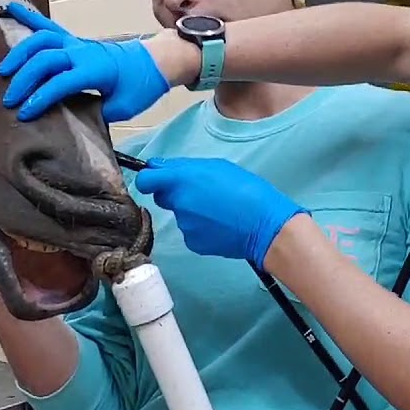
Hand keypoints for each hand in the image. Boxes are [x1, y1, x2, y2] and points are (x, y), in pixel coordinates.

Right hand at [0, 2, 171, 122]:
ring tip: (4, 71)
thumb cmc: (140, 86)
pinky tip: (11, 8)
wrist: (154, 61)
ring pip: (41, 39)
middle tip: (9, 100)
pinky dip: (29, 17)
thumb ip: (97, 114)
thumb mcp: (123, 108)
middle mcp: (82, 52)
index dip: (40, 99)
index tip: (24, 114)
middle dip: (24, 79)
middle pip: (45, 60)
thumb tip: (73, 123)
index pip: (60, 83)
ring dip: (20, 53)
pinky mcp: (74, 40)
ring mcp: (76, 43)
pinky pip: (49, 26)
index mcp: (95, 70)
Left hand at [134, 157, 306, 268]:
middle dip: (175, 193)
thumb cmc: (246, 188)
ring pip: (180, 215)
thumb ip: (184, 167)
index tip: (157, 179)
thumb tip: (159, 167)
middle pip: (163, 197)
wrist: (264, 224)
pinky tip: (219, 224)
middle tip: (201, 192)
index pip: (145, 180)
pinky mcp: (193, 243)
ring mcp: (184, 226)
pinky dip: (201, 228)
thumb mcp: (217, 166)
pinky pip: (190, 231)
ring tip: (218, 209)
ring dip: (192, 211)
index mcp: (182, 180)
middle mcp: (178, 203)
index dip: (149, 179)